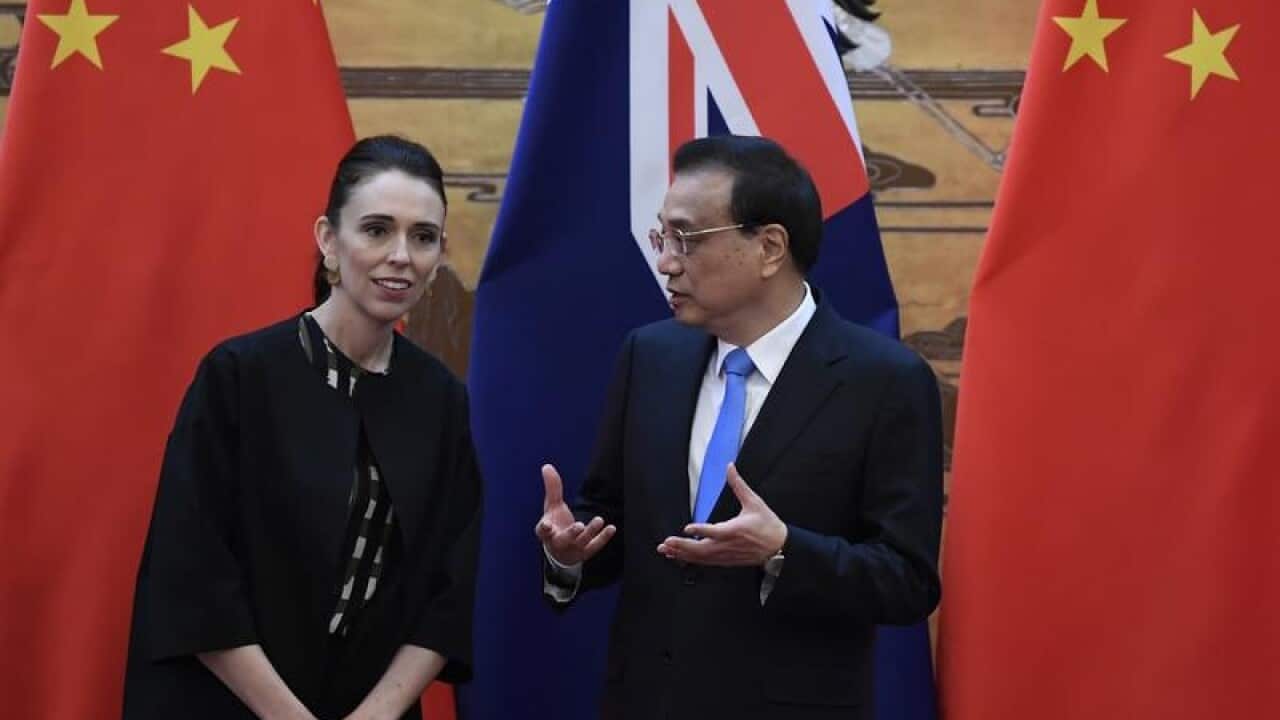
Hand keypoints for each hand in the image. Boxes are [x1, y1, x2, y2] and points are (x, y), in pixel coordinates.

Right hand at [534, 464, 615, 565]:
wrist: (561, 553)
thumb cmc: (555, 526)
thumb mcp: (552, 506)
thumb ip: (552, 488)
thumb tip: (547, 466)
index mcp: (547, 533)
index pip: (543, 531)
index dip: (544, 528)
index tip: (546, 525)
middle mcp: (559, 542)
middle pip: (564, 539)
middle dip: (571, 533)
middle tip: (578, 526)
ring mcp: (573, 549)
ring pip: (582, 542)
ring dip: (591, 532)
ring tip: (599, 520)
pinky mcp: (586, 552)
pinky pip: (595, 546)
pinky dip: (603, 538)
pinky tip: (612, 528)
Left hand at [657, 463, 786, 566]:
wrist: (779, 547)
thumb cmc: (767, 525)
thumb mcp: (754, 502)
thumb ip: (738, 485)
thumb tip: (730, 467)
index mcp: (734, 530)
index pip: (714, 531)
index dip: (700, 530)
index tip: (687, 528)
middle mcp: (728, 545)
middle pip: (701, 549)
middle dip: (682, 546)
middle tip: (666, 542)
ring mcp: (726, 555)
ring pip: (701, 557)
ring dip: (682, 554)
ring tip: (665, 550)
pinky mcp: (725, 561)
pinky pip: (705, 562)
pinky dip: (690, 559)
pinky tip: (678, 557)